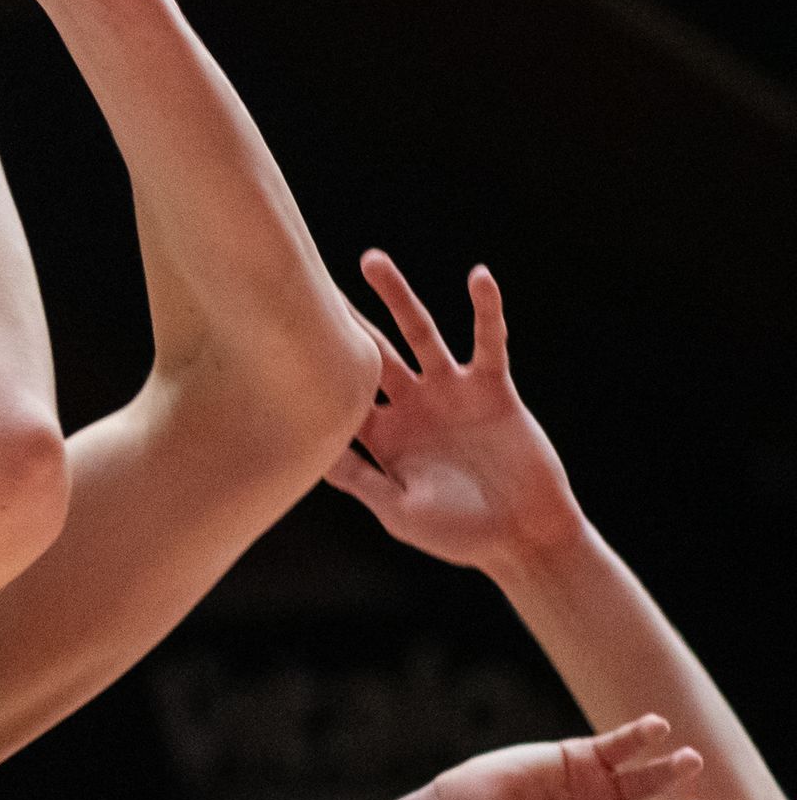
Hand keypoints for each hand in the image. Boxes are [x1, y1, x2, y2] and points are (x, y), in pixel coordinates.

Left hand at [326, 251, 583, 576]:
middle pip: (371, 352)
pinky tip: (478, 277)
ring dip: (397, 297)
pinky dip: (487, 310)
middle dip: (343, 320)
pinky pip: (489, 342)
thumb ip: (360, 479)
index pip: (342, 395)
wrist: (523, 539)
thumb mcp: (400, 511)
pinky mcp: (492, 389)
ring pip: (419, 333)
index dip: (314, 370)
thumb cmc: (459, 535)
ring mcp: (451, 393)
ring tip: (370, 260)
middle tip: (305, 281)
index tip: (275, 335)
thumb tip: (309, 451)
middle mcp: (412, 406)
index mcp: (384, 437)